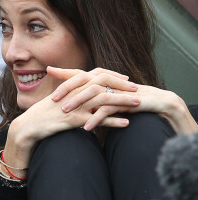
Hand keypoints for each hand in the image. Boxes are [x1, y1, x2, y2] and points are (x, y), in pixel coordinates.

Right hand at [3, 82, 134, 169]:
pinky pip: (97, 119)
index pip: (95, 74)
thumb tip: (83, 92)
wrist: (28, 126)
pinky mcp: (73, 119)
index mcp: (71, 85)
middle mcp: (74, 92)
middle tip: (138, 90)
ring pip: (103, 99)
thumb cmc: (42, 114)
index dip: (112, 76)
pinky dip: (113, 121)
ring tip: (138, 104)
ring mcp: (74, 105)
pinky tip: (126, 124)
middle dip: (122, 86)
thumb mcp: (57, 100)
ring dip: (122, 101)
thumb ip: (71, 93)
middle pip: (103, 83)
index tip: (126, 80)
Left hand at [50, 67, 197, 133]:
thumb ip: (88, 92)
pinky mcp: (123, 101)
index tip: (47, 72)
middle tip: (52, 99)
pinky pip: (106, 110)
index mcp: (99, 77)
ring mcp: (114, 90)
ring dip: (78, 103)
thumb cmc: (125, 99)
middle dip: (66, 89)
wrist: (153, 101)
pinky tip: (85, 128)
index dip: (63, 72)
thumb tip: (68, 96)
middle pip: (82, 80)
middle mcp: (105, 81)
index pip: (78, 73)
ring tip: (64, 112)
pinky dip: (95, 119)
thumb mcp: (104, 95)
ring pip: (92, 93)